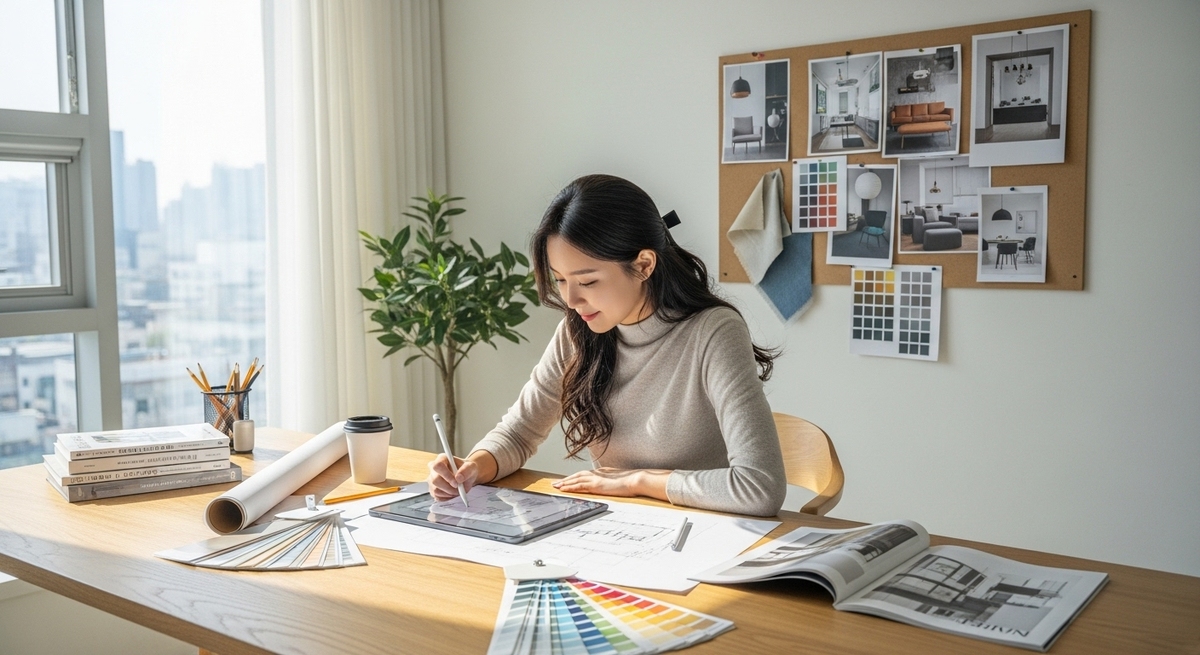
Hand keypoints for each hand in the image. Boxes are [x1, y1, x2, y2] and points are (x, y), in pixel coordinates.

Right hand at [427, 453, 479, 500]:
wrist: (466, 477)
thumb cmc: (467, 470)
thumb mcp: (471, 467)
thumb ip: (466, 470)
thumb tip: (458, 478)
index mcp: (442, 459)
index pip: (438, 466)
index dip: (446, 475)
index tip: (456, 482)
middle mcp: (433, 469)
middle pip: (435, 480)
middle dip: (449, 487)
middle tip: (459, 489)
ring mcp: (431, 480)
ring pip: (435, 490)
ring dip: (449, 493)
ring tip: (457, 490)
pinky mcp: (432, 490)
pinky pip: (437, 497)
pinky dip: (447, 498)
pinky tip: (453, 493)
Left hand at [551, 467, 669, 500]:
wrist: (636, 479)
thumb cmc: (632, 481)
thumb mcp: (620, 480)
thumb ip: (613, 481)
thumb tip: (612, 485)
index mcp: (603, 472)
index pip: (586, 474)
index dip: (576, 477)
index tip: (568, 480)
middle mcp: (597, 473)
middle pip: (578, 475)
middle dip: (567, 479)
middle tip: (556, 483)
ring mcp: (596, 478)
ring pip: (576, 479)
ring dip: (565, 482)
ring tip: (556, 486)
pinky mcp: (596, 484)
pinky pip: (579, 485)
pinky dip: (570, 486)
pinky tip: (564, 489)